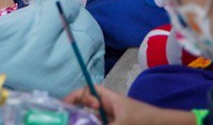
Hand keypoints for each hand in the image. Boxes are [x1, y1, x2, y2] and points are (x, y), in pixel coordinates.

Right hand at [66, 86, 187, 124]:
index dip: (76, 96)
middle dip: (76, 113)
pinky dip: (94, 124)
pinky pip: (101, 123)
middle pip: (86, 108)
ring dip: (85, 120)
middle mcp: (109, 108)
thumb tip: (83, 123)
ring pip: (92, 119)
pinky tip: (86, 124)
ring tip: (76, 121)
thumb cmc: (145, 120)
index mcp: (110, 99)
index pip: (88, 91)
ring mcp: (112, 119)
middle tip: (70, 120)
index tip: (67, 108)